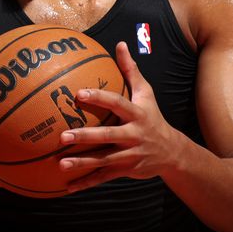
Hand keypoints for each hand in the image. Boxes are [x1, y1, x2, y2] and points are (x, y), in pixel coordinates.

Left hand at [58, 41, 178, 192]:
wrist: (172, 152)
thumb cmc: (152, 117)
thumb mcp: (146, 93)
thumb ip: (131, 70)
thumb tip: (120, 44)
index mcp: (137, 114)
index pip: (117, 104)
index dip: (99, 98)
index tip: (78, 93)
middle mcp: (133, 135)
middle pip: (108, 136)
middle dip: (86, 137)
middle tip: (63, 136)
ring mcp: (129, 155)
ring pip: (103, 160)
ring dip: (82, 163)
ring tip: (60, 163)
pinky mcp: (125, 170)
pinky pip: (103, 177)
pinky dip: (86, 182)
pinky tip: (67, 187)